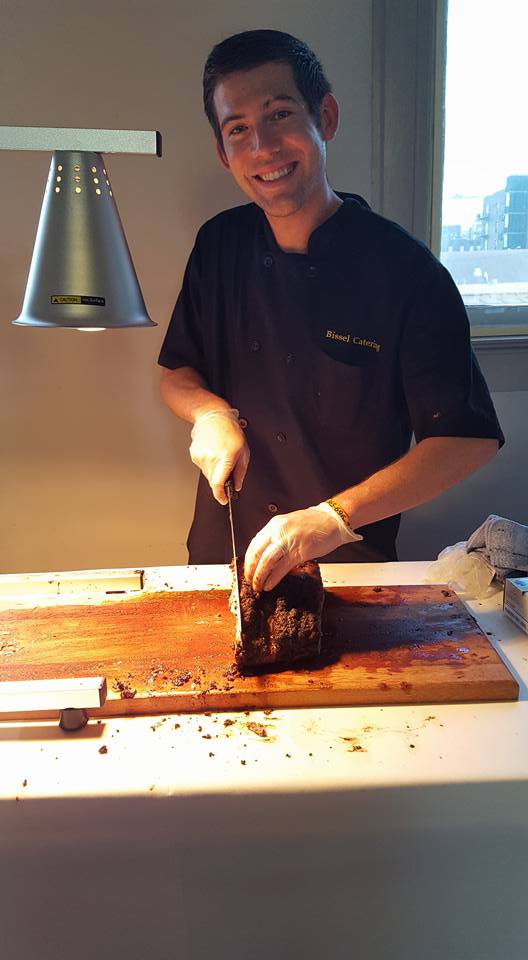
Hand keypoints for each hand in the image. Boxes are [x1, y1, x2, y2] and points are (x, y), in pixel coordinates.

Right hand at [190, 408, 249, 503]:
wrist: (213, 416)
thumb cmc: (230, 431)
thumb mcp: (243, 451)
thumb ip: (241, 472)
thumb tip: (237, 486)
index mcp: (226, 457)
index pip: (218, 484)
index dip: (220, 495)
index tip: (223, 500)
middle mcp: (211, 458)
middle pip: (214, 480)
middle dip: (221, 480)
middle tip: (227, 468)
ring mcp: (201, 456)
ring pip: (208, 474)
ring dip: (215, 470)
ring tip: (220, 455)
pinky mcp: (194, 455)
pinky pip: (202, 466)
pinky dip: (208, 463)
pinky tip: (212, 451)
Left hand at [244, 502, 362, 591]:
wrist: (333, 520)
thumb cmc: (315, 523)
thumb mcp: (290, 525)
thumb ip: (278, 537)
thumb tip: (268, 553)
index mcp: (275, 524)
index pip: (254, 543)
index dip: (248, 559)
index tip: (248, 568)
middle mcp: (278, 531)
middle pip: (256, 553)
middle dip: (250, 569)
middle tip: (249, 580)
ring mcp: (288, 541)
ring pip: (266, 561)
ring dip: (259, 576)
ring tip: (257, 585)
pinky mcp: (299, 552)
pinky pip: (281, 568)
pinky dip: (273, 578)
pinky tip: (269, 585)